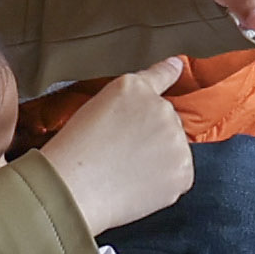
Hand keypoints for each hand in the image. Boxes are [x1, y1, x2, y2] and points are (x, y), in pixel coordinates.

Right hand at [40, 63, 199, 232]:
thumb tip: (166, 73)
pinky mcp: (183, 169)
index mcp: (133, 88)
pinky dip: (162, 184)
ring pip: (172, 149)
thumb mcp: (91, 109)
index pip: (160, 75)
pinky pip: (177, 176)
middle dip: (149, 137)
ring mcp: (175, 138)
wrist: (72, 188)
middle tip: (118, 154)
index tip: (177, 65)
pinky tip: (134, 185)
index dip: (169, 71)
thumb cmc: (71, 152)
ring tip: (122, 172)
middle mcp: (160, 106)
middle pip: (164, 122)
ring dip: (156, 160)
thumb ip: (127, 98)